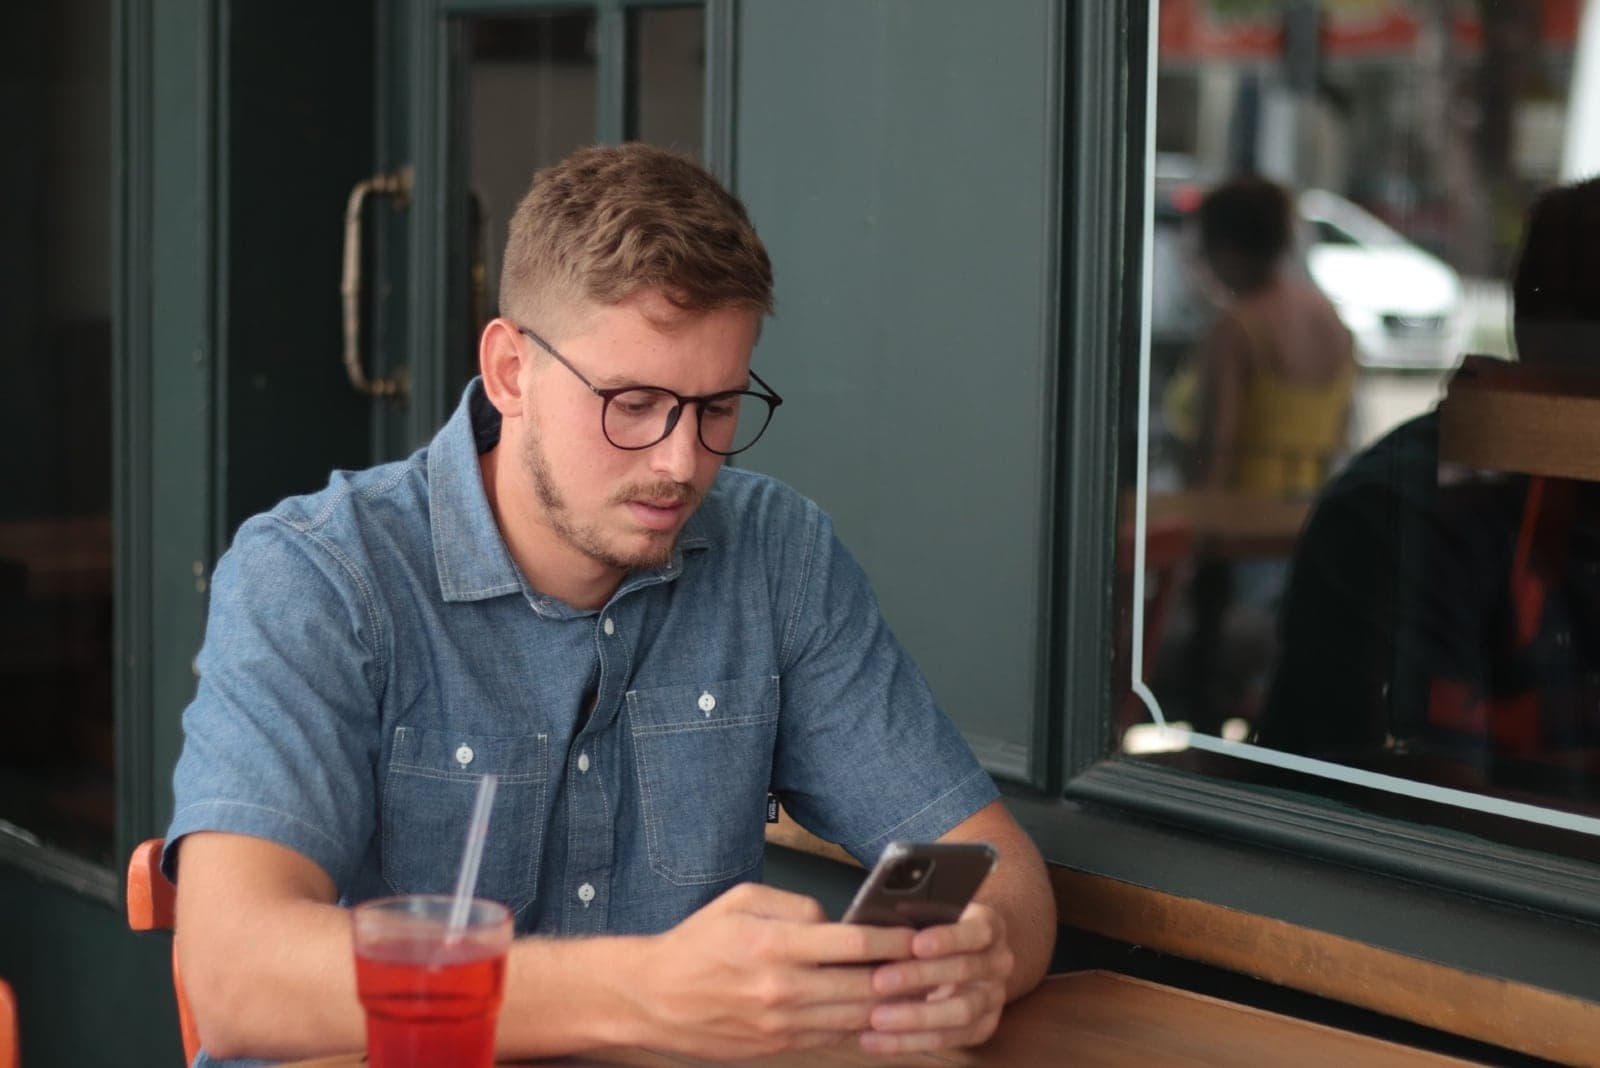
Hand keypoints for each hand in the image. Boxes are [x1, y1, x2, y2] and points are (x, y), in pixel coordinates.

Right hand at [623, 882, 916, 1057]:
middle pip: (863, 986)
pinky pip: (832, 1036)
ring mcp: (781, 1023)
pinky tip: (879, 1011)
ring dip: (890, 1006)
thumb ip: (794, 904)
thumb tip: (836, 919)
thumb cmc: (696, 942)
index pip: (851, 942)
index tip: (918, 933)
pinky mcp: (777, 1046)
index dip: (892, 938)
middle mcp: (781, 988)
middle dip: (904, 976)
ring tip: (918, 989)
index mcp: (773, 943)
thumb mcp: (741, 900)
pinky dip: (860, 1024)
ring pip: (854, 1017)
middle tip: (935, 964)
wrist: (652, 997)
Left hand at [858, 902, 1013, 1054]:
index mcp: (990, 927)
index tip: (915, 944)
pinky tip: (876, 1039)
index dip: (947, 938)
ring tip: (876, 1018)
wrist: (972, 955)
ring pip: (961, 1012)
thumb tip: (879, 917)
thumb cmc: (940, 928)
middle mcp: (998, 963)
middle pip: (964, 970)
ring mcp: (993, 998)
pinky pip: (948, 1040)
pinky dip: (910, 1042)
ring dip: (915, 1017)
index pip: (977, 932)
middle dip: (919, 977)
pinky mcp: (982, 1027)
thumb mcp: (935, 912)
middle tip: (879, 981)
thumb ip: (916, 915)